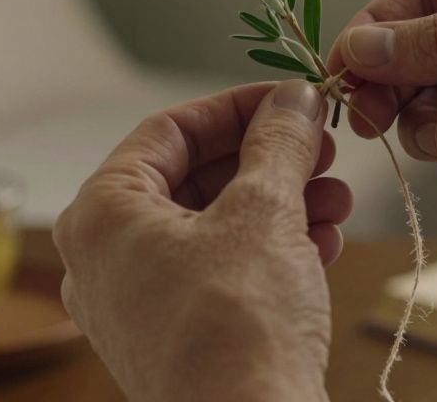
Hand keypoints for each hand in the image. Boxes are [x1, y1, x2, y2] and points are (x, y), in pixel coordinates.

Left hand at [53, 81, 347, 401]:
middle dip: (266, 159)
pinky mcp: (173, 339)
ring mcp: (135, 304)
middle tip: (318, 144)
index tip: (288, 98)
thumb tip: (292, 101)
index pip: (167, 130)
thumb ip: (277, 143)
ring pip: (212, 227)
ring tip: (334, 195)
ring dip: (279, 204)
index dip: (236, 106)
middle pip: (192, 178)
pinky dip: (269, 250)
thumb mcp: (265, 211)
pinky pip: (219, 272)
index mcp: (102, 214)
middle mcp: (106, 258)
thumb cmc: (235, 330)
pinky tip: (323, 240)